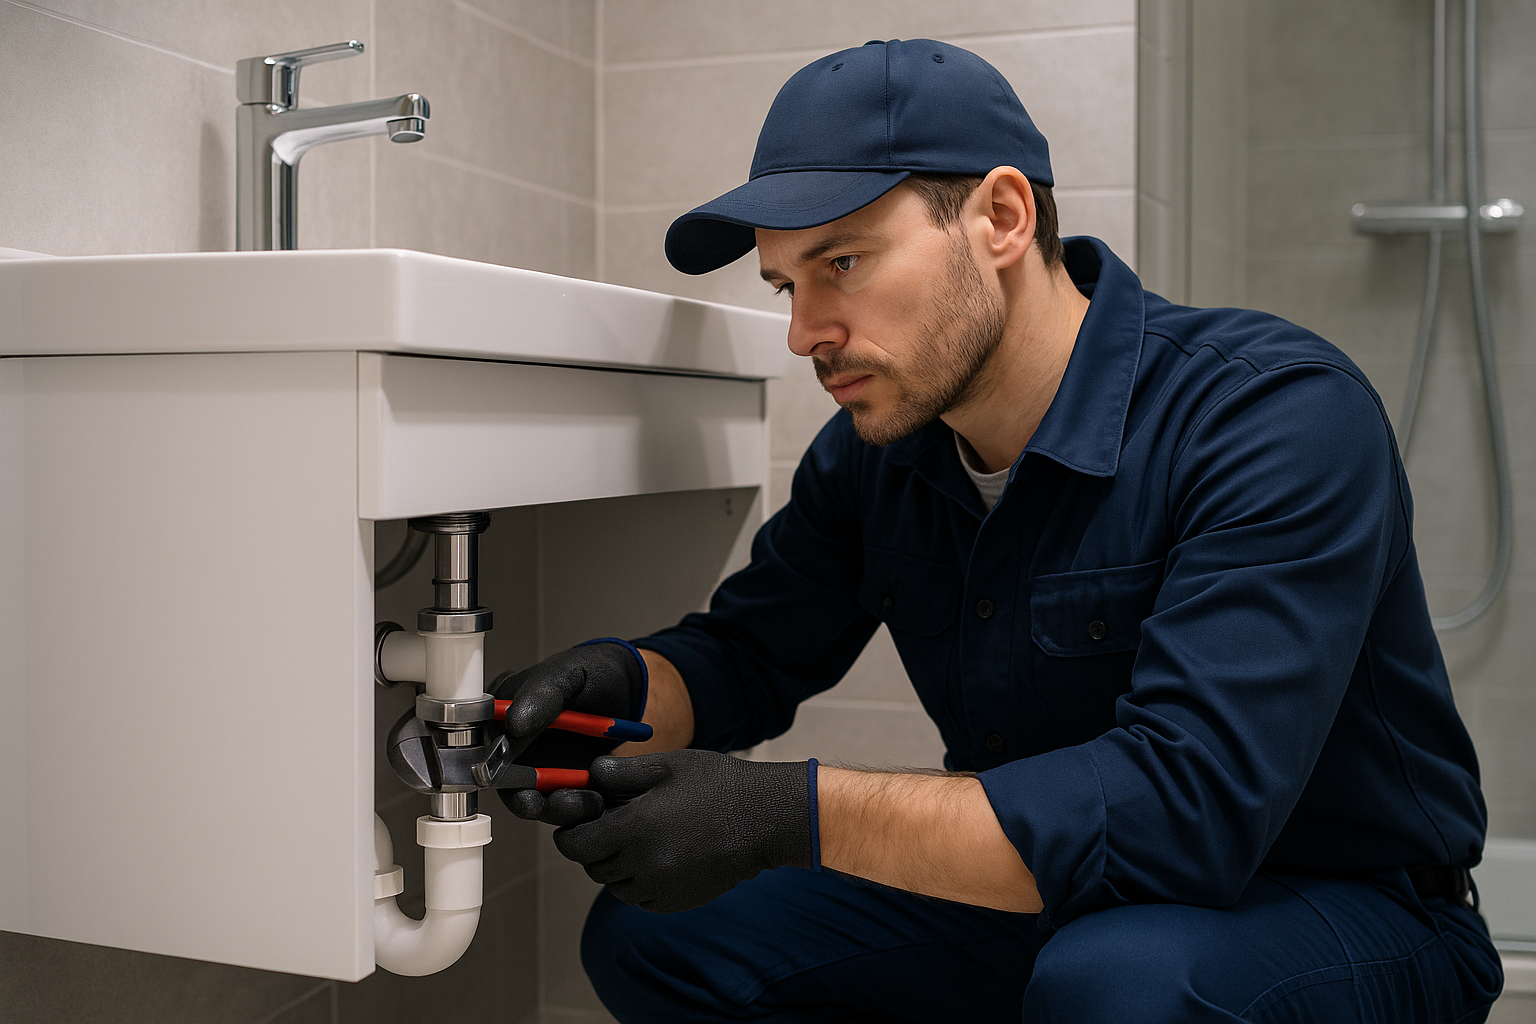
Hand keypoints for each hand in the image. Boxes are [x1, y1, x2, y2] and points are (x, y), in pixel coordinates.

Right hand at [492, 639, 647, 825]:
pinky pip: (563, 803)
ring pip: (533, 799)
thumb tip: (513, 722)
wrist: (631, 688)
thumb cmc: (593, 672)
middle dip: (521, 795)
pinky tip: (595, 799)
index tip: (502, 772)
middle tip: (536, 800)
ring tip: (581, 800)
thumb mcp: (568, 673)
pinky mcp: (564, 784)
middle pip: (504, 782)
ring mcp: (539, 767)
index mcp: (505, 713)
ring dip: (553, 806)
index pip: (483, 743)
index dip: (488, 763)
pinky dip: (576, 807)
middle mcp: (516, 745)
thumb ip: (541, 693)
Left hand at [553, 749, 814, 912]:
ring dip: (616, 867)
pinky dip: (639, 883)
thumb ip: (622, 772)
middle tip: (612, 827)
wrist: (763, 819)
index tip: (579, 822)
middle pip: (592, 866)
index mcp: (634, 828)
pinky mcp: (676, 902)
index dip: (570, 833)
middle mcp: (642, 864)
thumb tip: (589, 774)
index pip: (575, 845)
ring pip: (615, 886)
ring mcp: (660, 888)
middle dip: (594, 847)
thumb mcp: (668, 766)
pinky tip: (660, 858)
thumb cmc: (717, 785)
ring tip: (639, 841)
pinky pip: (640, 899)